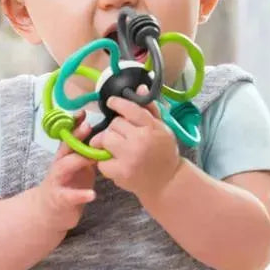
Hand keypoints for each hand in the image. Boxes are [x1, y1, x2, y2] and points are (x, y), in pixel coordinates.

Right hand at [34, 112, 96, 232]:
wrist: (49, 212)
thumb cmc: (68, 185)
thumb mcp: (77, 166)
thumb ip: (88, 153)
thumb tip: (107, 136)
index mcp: (65, 156)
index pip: (69, 137)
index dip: (74, 124)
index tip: (83, 112)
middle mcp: (59, 165)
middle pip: (65, 148)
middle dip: (75, 137)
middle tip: (88, 127)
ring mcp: (57, 181)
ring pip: (63, 167)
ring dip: (77, 161)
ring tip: (92, 159)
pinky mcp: (60, 199)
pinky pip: (69, 196)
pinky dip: (81, 195)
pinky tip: (92, 195)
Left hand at [91, 86, 181, 200]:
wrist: (167, 182)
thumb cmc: (164, 152)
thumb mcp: (163, 128)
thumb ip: (150, 109)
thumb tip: (140, 87)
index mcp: (152, 128)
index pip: (129, 109)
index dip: (117, 103)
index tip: (112, 102)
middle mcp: (140, 141)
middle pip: (114, 124)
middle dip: (116, 128)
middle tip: (122, 135)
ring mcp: (129, 158)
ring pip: (105, 139)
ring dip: (108, 142)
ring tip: (117, 147)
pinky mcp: (120, 173)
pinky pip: (101, 160)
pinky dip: (105, 160)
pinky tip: (115, 161)